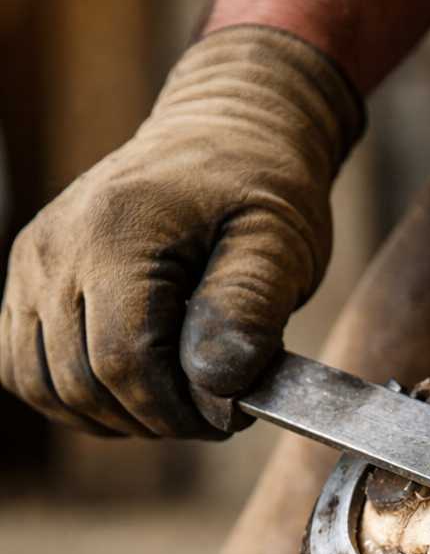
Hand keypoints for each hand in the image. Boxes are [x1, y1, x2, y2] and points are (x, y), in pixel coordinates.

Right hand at [0, 26, 361, 439]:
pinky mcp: (26, 279)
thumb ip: (249, 309)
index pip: (123, 362)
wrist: (223, 135)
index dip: (177, 410)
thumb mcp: (280, 242)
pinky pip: (21, 369)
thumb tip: (215, 381)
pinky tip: (130, 391)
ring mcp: (31, 263)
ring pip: (41, 386)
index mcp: (115, 232)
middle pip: (80, 382)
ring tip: (174, 402)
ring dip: (111, 417)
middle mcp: (55, 246)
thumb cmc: (259, 187)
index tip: (231, 414)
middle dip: (153, 419)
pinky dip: (73, 398)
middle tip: (212, 412)